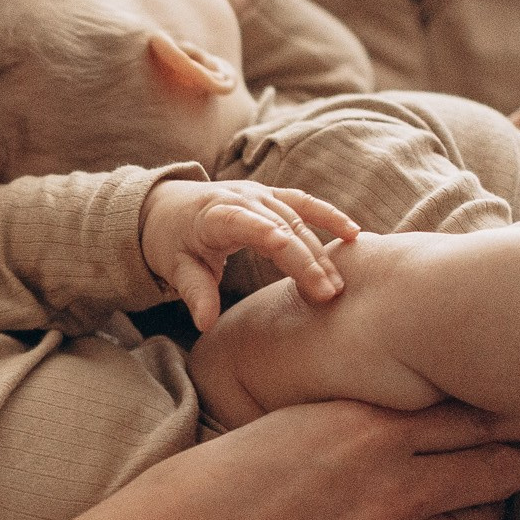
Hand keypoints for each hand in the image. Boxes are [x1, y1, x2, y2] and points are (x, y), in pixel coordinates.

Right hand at [0, 399, 519, 519]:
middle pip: (495, 457)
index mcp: (354, 420)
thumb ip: (339, 429)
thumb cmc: (203, 494)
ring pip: (482, 516)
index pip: (465, 406)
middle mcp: (382, 470)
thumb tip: (379, 427)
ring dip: (501, 508)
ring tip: (513, 498)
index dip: (516, 406)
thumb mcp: (277, 436)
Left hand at [140, 178, 355, 329]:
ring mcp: (259, 194)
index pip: (250, 227)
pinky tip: (353, 234)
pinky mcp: (271, 196)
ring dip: (321, 251)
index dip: (274, 241)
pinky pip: (304, 203)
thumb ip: (194, 292)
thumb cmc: (172, 241)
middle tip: (329, 295)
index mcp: (217, 215)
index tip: (299, 266)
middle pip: (283, 229)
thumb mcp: (175, 267)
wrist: (166, 207)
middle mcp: (243, 199)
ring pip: (298, 220)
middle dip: (307, 261)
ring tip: (339, 283)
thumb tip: (205, 325)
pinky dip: (328, 216)